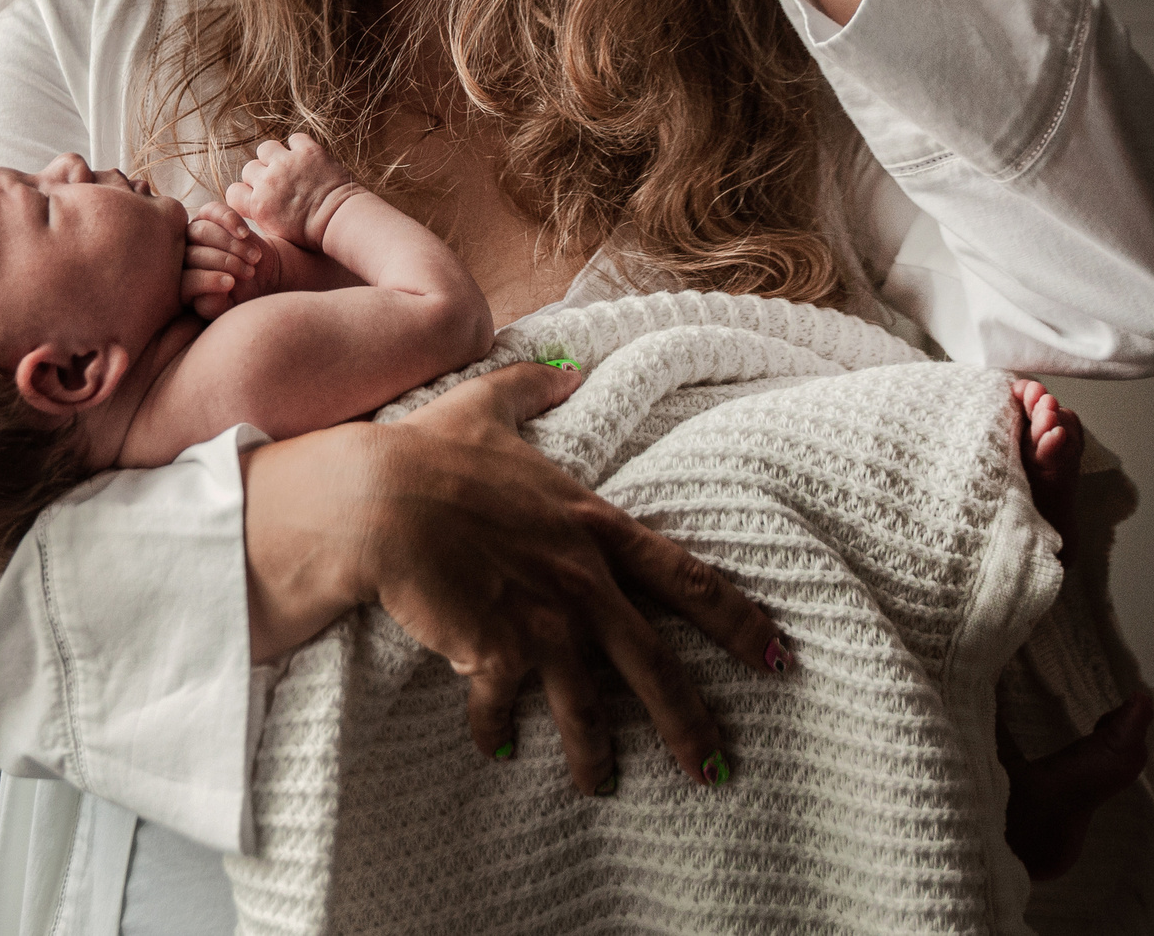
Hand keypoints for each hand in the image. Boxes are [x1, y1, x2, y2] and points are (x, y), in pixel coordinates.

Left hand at [183, 200, 269, 319]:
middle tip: (248, 273)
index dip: (207, 280)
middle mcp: (179, 257)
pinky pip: (212, 211)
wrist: (258, 274)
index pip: (184, 280)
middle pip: (192, 254)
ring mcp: (190, 235)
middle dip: (225, 263)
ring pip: (201, 231)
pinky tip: (244, 233)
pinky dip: (230, 220)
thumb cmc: (239, 295)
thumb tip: (207, 295)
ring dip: (232, 245)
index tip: (231, 284)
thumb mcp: (228, 307)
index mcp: (178, 284)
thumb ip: (213, 305)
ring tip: (253, 259)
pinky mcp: (206, 217)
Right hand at [226, 133, 359, 249]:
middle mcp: (268, 182)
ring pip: (265, 148)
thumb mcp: (277, 233)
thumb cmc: (312, 233)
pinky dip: (298, 145)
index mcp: (259, 205)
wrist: (341, 221)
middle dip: (261, 175)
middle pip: (249, 169)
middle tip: (277, 183)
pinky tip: (305, 157)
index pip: (233, 192)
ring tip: (287, 165)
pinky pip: (294, 138)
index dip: (245, 193)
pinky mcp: (308, 151)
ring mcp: (287, 163)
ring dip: (274, 156)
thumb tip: (252, 204)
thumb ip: (260, 216)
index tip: (258, 196)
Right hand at [243, 363, 790, 795]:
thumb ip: (532, 390)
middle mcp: (581, 580)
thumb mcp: (486, 407)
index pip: (686, 579)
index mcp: (591, 526)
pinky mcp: (497, 652)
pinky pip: (503, 706)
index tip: (775, 657)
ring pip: (588, 704)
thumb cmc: (429, 452)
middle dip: (690, 722)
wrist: (379, 498)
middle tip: (714, 769)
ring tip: (600, 785)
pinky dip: (496, 730)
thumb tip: (567, 369)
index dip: (736, 621)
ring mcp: (542, 620)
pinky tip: (492, 747)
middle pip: (654, 664)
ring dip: (595, 752)